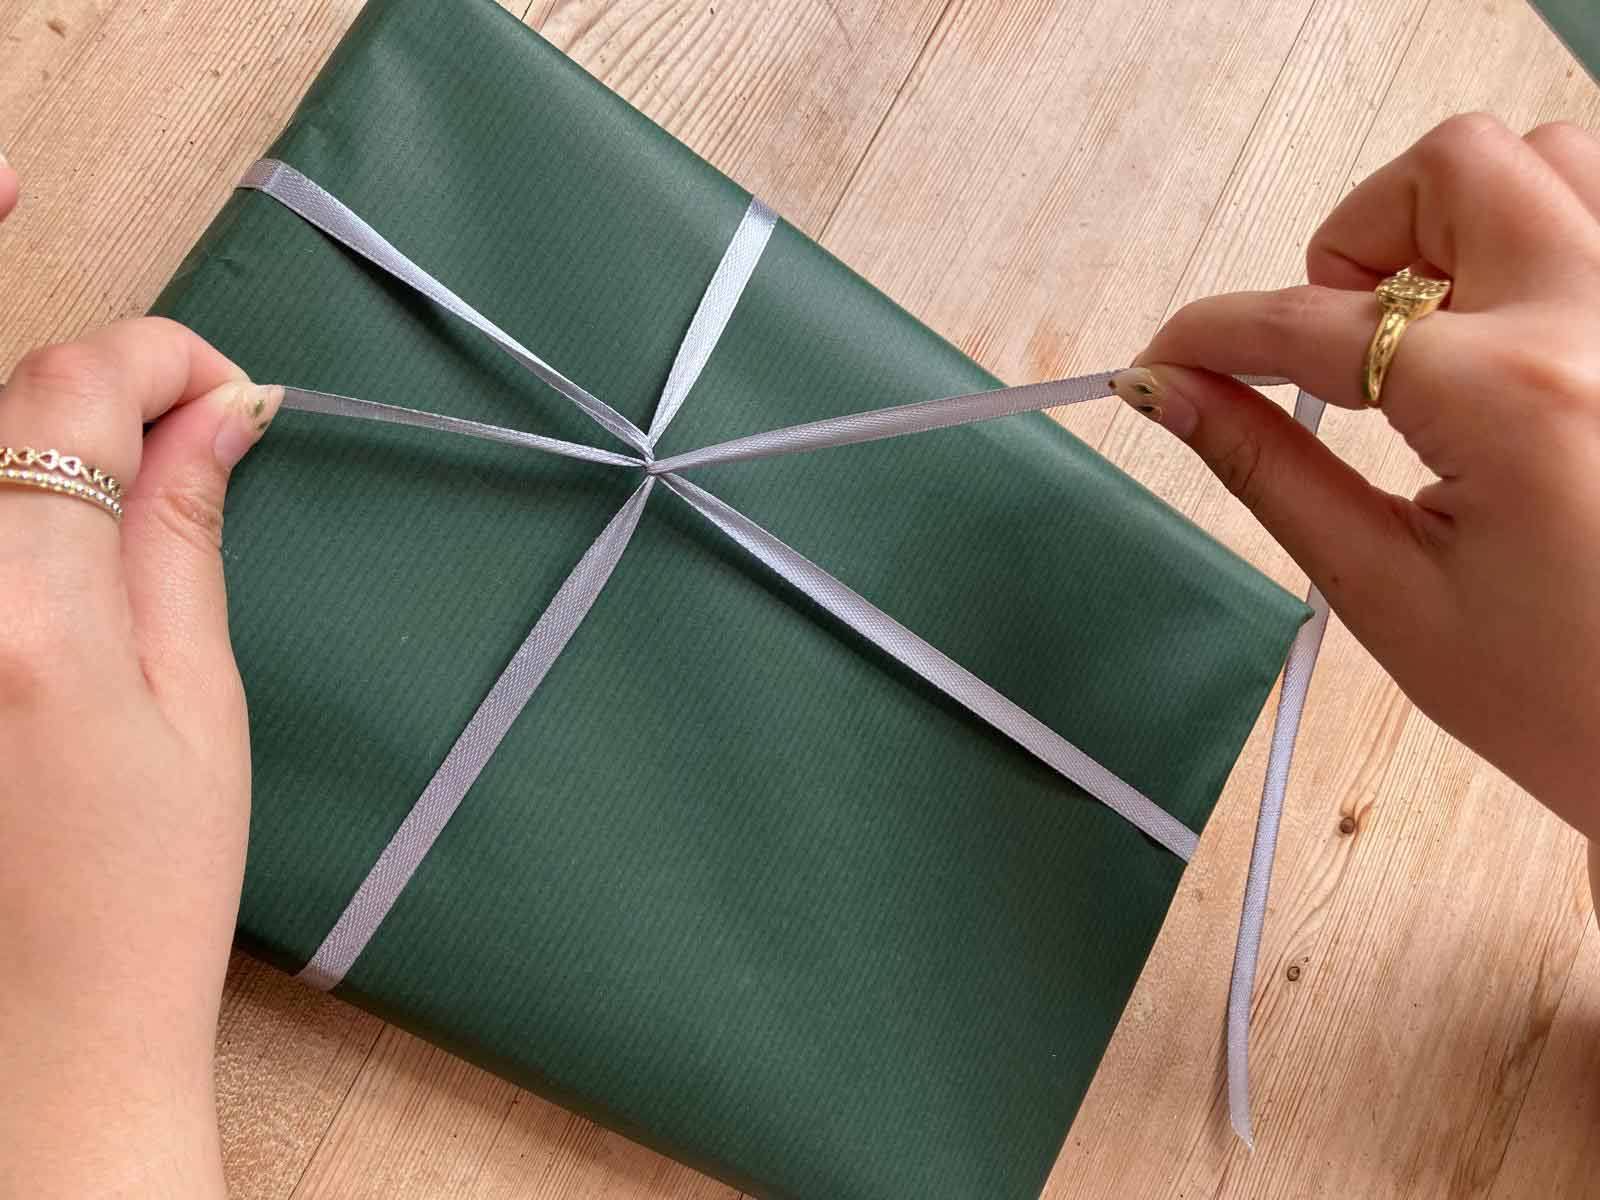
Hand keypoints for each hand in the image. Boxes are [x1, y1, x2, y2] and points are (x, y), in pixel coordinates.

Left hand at [0, 154, 279, 1194]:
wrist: (32, 1034)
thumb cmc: (143, 892)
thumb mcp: (200, 703)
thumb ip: (184, 536)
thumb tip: (219, 414)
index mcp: (24, 617)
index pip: (66, 394)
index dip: (154, 357)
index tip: (222, 391)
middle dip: (102, 391)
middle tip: (192, 439)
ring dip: (46, 447)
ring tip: (130, 497)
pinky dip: (10, 510)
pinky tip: (61, 550)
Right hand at [1110, 115, 1599, 864]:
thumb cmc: (1574, 703)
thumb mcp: (1390, 594)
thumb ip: (1271, 470)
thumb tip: (1176, 396)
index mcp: (1518, 400)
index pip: (1317, 321)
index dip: (1214, 332)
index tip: (1169, 357)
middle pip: (1454, 169)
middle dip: (1357, 239)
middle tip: (1337, 336)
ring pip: (1552, 159)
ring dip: (1461, 219)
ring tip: (1432, 325)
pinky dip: (1543, 235)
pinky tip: (1508, 330)